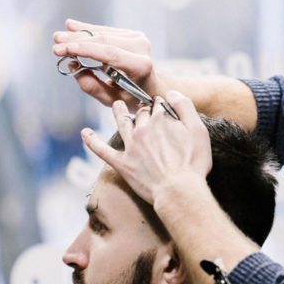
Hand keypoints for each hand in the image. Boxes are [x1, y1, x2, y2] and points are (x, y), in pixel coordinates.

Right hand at [53, 19, 159, 106]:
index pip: (109, 53)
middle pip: (104, 40)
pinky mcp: (133, 34)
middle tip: (56, 42)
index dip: (84, 49)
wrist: (154, 87)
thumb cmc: (133, 97)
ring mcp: (138, 38)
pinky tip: (72, 26)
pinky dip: (88, 29)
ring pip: (103, 33)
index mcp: (141, 66)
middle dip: (77, 41)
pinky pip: (106, 31)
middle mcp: (142, 48)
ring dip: (79, 34)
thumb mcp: (113, 100)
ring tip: (59, 36)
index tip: (63, 49)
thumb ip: (93, 87)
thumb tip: (73, 66)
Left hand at [81, 91, 211, 204]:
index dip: (161, 104)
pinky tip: (84, 133)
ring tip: (117, 105)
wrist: (178, 191)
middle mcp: (143, 129)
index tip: (163, 106)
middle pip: (141, 112)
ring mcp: (131, 146)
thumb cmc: (193, 163)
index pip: (159, 104)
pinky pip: (102, 150)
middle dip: (143, 109)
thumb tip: (172, 93)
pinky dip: (91, 141)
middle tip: (144, 109)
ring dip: (118, 111)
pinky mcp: (122, 163)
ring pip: (121, 122)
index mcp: (161, 119)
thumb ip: (185, 106)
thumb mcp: (198, 130)